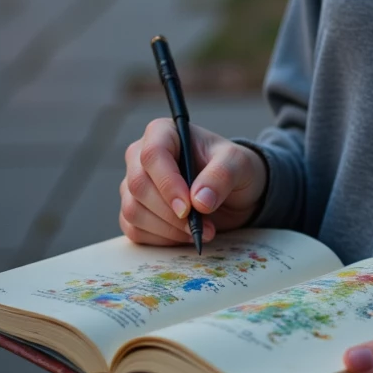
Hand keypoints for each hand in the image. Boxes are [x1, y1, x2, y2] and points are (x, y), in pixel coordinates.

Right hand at [119, 118, 266, 245]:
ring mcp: (133, 185)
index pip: (153, 154)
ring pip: (133, 211)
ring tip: (199, 231)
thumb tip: (200, 201)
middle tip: (202, 226)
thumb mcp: (238, 164)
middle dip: (170, 213)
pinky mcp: (133, 210)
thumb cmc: (231, 167)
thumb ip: (222, 175)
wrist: (232, 192)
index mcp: (163, 133)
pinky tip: (184, 235)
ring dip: (168, 229)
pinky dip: (161, 239)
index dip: (168, 183)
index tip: (188, 208)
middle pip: (138, 185)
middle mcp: (141, 157)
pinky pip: (135, 230)